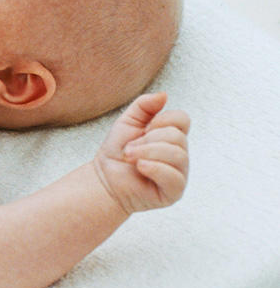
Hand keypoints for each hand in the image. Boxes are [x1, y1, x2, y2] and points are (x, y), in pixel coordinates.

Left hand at [93, 92, 189, 213]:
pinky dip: (154, 168)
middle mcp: (180, 154)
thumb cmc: (117, 150)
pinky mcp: (174, 192)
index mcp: (173, 136)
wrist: (104, 177)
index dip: (162, 120)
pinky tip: (140, 168)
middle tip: (129, 148)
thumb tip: (164, 95)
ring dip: (147, 153)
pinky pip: (174, 177)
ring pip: (177, 155)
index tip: (144, 129)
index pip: (183, 119)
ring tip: (130, 157)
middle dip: (147, 140)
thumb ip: (144, 105)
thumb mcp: (128, 121)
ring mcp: (179, 173)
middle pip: (177, 137)